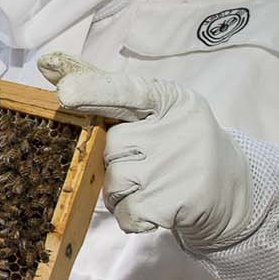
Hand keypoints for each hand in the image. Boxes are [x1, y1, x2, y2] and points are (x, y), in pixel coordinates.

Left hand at [37, 52, 261, 250]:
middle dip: (116, 161)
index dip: (95, 92)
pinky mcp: (175, 204)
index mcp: (172, 100)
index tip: (64, 93)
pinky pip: (125, 212)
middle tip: (146, 163)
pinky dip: (132, 215)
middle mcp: (178, 131)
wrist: (231, 192)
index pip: (129, 92)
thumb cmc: (179, 144)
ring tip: (152, 185)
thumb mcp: (155, 109)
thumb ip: (104, 88)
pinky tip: (156, 205)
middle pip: (111, 147)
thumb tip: (47, 64)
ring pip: (113, 182)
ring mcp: (177, 169)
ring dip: (121, 191)